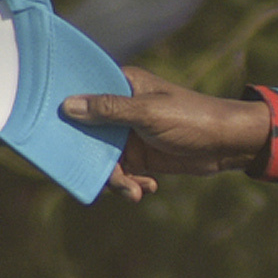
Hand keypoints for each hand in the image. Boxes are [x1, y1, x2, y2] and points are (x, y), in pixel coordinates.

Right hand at [57, 64, 270, 199]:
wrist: (228, 143)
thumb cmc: (191, 118)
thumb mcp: (148, 113)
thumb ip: (109, 111)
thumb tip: (67, 106)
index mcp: (121, 86)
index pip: (82, 95)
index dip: (65, 113)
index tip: (49, 133)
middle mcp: (120, 109)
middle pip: (87, 134)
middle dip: (91, 160)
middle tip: (99, 180)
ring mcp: (129, 134)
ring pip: (104, 159)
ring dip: (116, 179)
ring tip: (135, 192)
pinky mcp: (141, 156)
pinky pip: (123, 173)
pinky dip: (131, 183)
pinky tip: (148, 188)